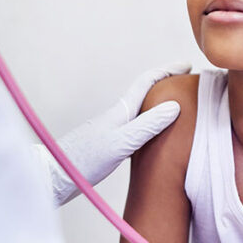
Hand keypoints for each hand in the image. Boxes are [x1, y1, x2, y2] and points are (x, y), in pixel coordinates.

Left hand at [42, 63, 189, 205]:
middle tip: (187, 83)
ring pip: (141, 110)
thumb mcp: (121, 143)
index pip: (147, 82)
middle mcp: (117, 117)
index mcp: (121, 112)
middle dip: (166, 84)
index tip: (188, 65)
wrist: (54, 177)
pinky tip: (153, 136)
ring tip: (178, 107)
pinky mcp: (108, 144)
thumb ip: (147, 126)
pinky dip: (150, 122)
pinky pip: (136, 126)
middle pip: (145, 92)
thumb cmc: (84, 161)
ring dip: (159, 104)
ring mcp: (112, 130)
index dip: (168, 71)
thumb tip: (174, 106)